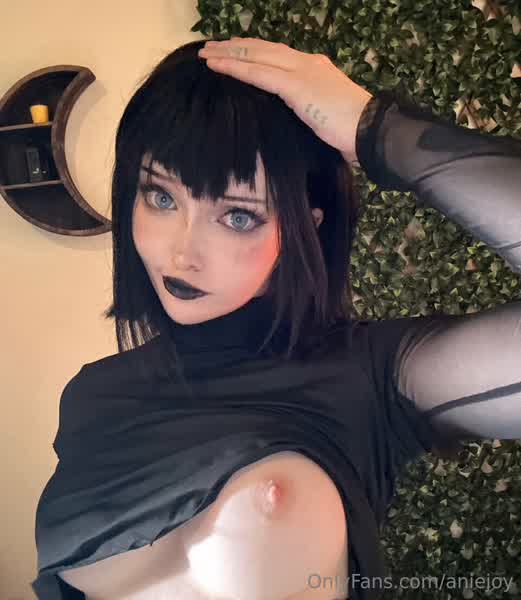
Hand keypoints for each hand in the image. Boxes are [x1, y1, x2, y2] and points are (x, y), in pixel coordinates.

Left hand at [197, 36, 372, 163]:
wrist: (371, 130)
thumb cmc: (355, 132)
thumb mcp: (327, 116)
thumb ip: (310, 110)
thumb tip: (298, 120)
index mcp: (316, 69)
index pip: (278, 56)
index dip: (254, 52)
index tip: (236, 52)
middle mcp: (307, 64)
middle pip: (264, 50)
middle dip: (236, 47)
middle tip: (213, 47)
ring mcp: (301, 72)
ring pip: (257, 56)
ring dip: (229, 53)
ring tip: (207, 54)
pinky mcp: (296, 87)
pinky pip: (259, 74)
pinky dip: (236, 68)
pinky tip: (217, 66)